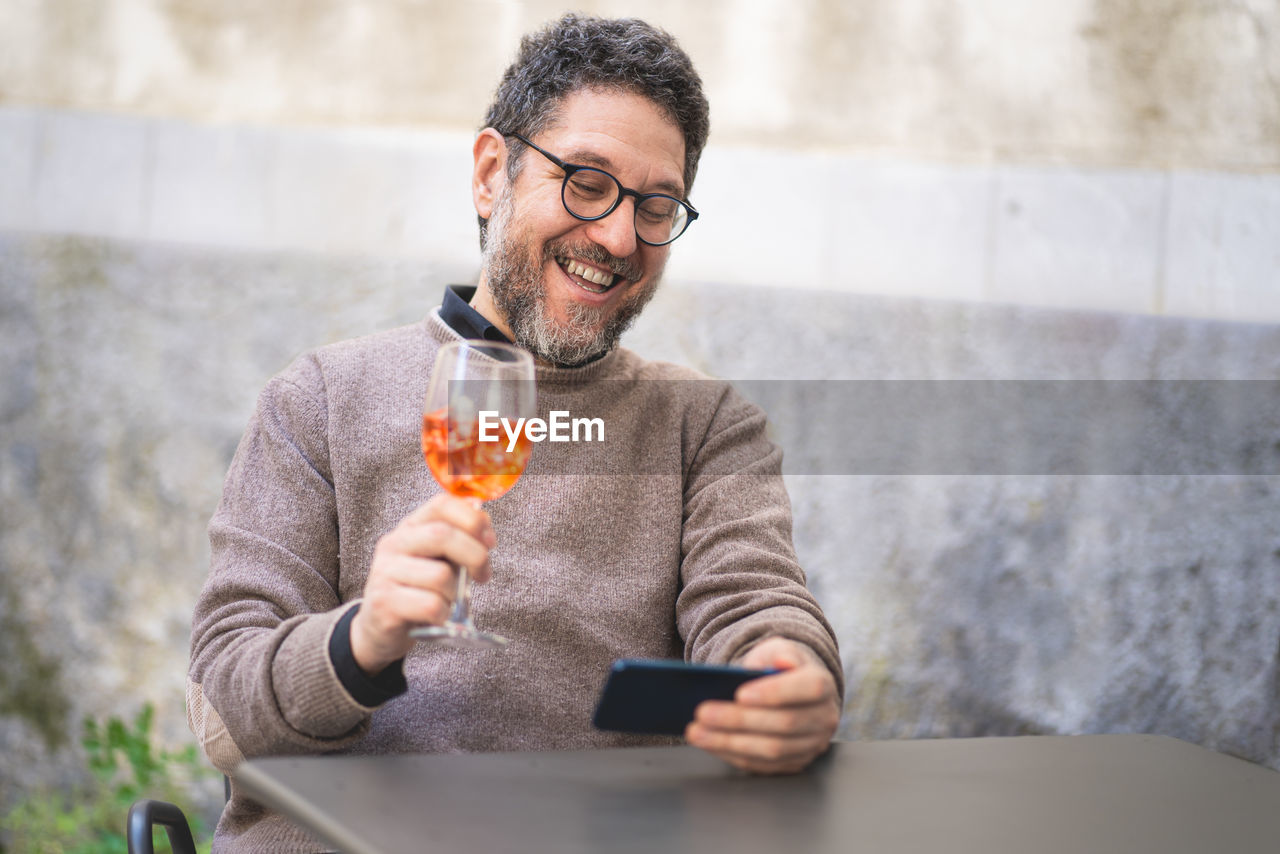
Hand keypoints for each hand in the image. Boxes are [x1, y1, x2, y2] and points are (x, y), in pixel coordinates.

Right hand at [350, 494, 495, 673]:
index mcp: (410, 527)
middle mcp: (394, 544)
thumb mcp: (436, 560)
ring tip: (447, 600)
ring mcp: (385, 572)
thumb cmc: (417, 591)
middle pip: (442, 535)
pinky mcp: (384, 602)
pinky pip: (430, 605)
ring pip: (440, 576)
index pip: (441, 504)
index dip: (472, 519)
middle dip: (475, 555)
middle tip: (483, 575)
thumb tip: (485, 526)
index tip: (490, 542)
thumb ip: (458, 541)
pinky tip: (436, 616)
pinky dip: (443, 614)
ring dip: (455, 593)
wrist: (379, 629)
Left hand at [685, 637, 840, 773]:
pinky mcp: (793, 764)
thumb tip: (782, 661)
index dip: (775, 692)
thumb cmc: (778, 668)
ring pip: (772, 750)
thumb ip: (778, 652)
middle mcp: (823, 718)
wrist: (786, 690)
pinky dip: (731, 754)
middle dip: (739, 719)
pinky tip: (708, 742)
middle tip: (703, 712)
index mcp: (823, 685)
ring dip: (730, 742)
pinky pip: (762, 765)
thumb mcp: (777, 649)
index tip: (739, 694)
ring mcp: (811, 745)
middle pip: (784, 723)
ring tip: (696, 731)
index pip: (809, 688)